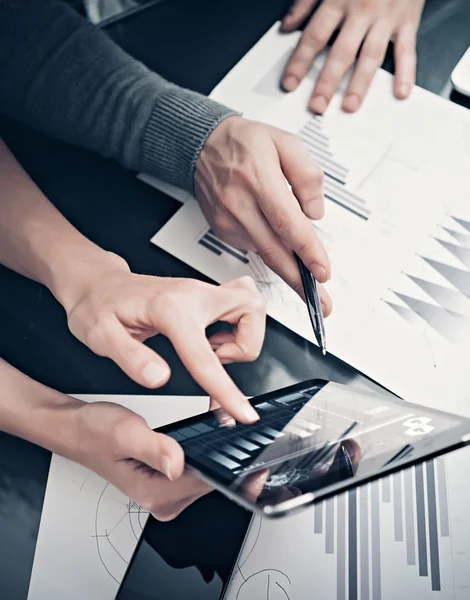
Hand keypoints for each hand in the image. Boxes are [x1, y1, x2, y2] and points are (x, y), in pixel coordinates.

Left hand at [62, 258, 264, 422]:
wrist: (97, 284)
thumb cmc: (98, 307)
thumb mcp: (100, 337)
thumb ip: (131, 358)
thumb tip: (159, 378)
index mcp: (168, 309)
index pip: (205, 357)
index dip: (227, 390)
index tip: (243, 412)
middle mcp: (192, 294)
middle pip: (251, 310)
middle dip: (245, 345)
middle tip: (215, 360)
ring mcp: (201, 291)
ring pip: (251, 306)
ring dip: (242, 336)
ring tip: (209, 350)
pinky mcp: (204, 294)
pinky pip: (240, 305)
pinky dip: (237, 326)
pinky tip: (209, 339)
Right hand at [71, 400, 268, 520]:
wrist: (78, 430)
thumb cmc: (95, 432)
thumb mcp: (125, 433)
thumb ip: (155, 448)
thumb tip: (178, 462)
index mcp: (156, 493)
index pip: (209, 484)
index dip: (235, 467)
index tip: (254, 452)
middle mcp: (163, 500)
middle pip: (212, 482)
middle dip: (229, 457)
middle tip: (240, 427)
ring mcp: (166, 493)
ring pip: (206, 476)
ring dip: (218, 454)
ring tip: (225, 425)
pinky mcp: (167, 483)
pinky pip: (197, 471)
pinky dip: (206, 453)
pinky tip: (210, 435)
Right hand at [194, 116, 332, 314]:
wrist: (201, 145)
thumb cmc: (244, 142)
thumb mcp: (285, 142)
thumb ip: (307, 176)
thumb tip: (316, 213)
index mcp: (258, 178)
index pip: (286, 222)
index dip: (307, 251)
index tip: (322, 272)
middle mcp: (240, 204)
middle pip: (275, 252)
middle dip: (301, 283)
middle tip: (322, 305)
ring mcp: (228, 221)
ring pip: (266, 253)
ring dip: (290, 268)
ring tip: (309, 277)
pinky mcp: (223, 231)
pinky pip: (254, 246)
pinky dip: (271, 248)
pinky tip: (277, 237)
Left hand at [281, 0, 424, 112]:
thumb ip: (306, 2)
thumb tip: (287, 26)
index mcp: (339, 0)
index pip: (314, 37)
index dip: (300, 62)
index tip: (290, 83)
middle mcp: (361, 11)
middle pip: (341, 52)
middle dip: (327, 81)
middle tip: (318, 105)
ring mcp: (385, 18)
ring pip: (371, 55)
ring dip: (360, 84)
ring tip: (349, 106)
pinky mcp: (408, 20)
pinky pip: (407, 50)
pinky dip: (406, 72)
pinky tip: (400, 92)